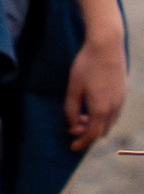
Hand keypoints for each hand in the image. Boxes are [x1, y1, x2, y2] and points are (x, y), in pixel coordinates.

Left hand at [67, 24, 129, 154]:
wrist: (107, 46)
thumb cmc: (86, 65)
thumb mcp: (73, 87)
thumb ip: (70, 108)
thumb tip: (71, 123)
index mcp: (100, 109)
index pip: (91, 135)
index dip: (81, 143)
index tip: (72, 147)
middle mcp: (113, 108)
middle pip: (101, 131)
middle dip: (86, 134)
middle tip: (72, 128)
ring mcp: (120, 101)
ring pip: (109, 122)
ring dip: (95, 124)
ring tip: (80, 116)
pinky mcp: (122, 93)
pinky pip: (114, 113)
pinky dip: (102, 116)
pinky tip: (91, 106)